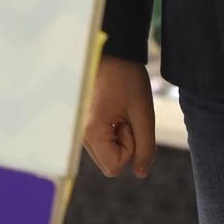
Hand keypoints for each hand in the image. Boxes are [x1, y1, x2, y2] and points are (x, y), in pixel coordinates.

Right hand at [81, 55, 155, 178]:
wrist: (111, 50)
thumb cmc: (127, 78)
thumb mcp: (143, 113)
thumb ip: (145, 146)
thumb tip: (141, 173)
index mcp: (91, 132)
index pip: (115, 167)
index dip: (130, 148)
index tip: (129, 121)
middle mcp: (79, 134)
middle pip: (109, 163)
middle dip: (124, 144)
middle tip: (125, 114)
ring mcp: (78, 129)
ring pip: (105, 153)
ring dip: (117, 137)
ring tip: (118, 109)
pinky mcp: (81, 123)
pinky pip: (100, 141)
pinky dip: (110, 131)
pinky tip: (112, 109)